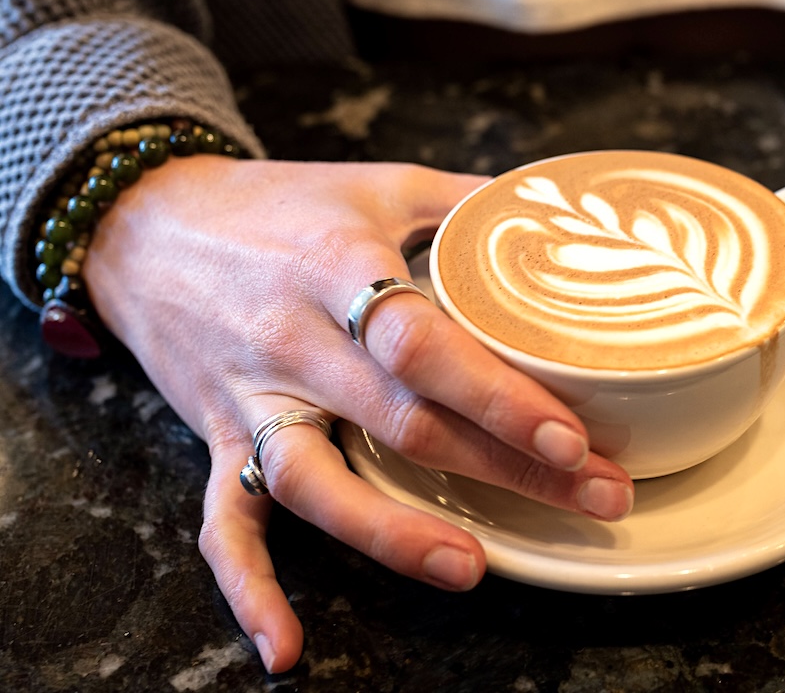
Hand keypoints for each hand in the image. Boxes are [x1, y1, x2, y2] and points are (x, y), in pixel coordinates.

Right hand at [83, 157, 634, 672]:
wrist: (144, 222)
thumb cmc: (277, 202)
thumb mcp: (379, 181)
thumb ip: (470, 201)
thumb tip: (566, 221)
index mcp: (336, 263)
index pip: (420, 342)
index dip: (495, 395)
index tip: (572, 438)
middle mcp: (293, 339)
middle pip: (401, 422)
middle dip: (507, 470)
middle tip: (598, 498)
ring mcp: (252, 397)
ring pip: (318, 482)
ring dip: (396, 534)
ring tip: (475, 568)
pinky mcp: (219, 438)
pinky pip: (226, 523)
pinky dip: (249, 587)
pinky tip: (286, 648)